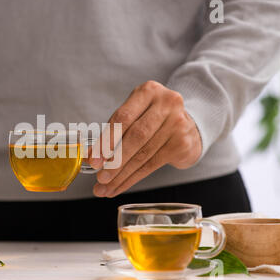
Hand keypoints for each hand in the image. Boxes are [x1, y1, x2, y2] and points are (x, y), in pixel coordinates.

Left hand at [90, 80, 201, 197]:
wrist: (188, 127)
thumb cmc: (152, 121)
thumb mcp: (134, 116)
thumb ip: (113, 132)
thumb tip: (91, 157)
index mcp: (148, 91)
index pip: (122, 118)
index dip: (105, 141)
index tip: (92, 159)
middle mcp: (166, 103)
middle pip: (135, 137)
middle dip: (114, 161)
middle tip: (99, 178)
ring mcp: (178, 123)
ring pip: (143, 154)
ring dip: (121, 175)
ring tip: (105, 187)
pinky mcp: (183, 143)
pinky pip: (153, 164)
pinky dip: (133, 178)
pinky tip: (120, 186)